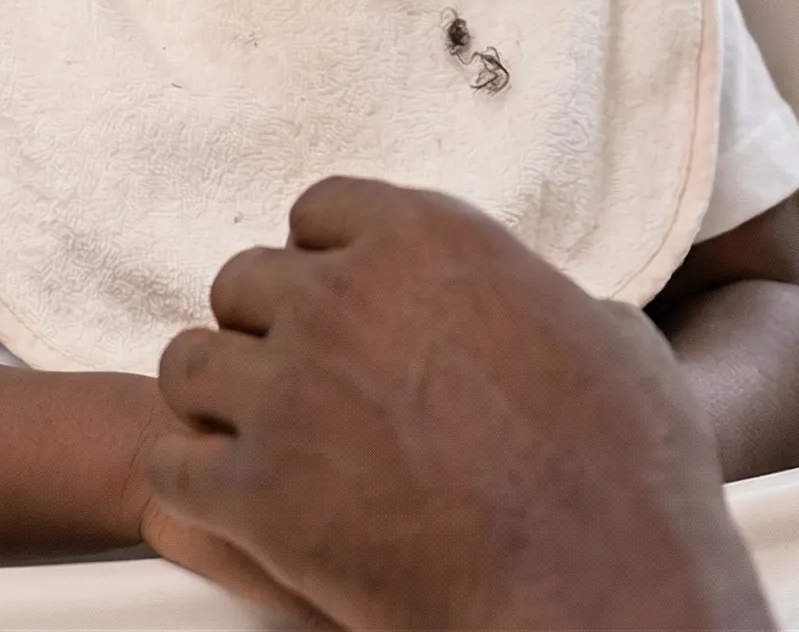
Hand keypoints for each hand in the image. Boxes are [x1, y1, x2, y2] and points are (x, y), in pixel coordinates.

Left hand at [151, 178, 771, 631]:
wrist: (603, 588)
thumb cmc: (627, 474)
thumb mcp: (613, 337)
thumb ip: (552, 303)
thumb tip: (564, 311)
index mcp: (427, 238)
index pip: (320, 211)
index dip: (323, 262)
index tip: (334, 306)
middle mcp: (344, 293)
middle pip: (243, 280)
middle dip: (264, 331)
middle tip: (296, 388)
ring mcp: (292, 388)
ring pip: (190, 361)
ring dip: (215, 399)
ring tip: (246, 439)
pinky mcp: (259, 489)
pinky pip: (171, 464)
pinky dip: (191, 483)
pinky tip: (224, 503)